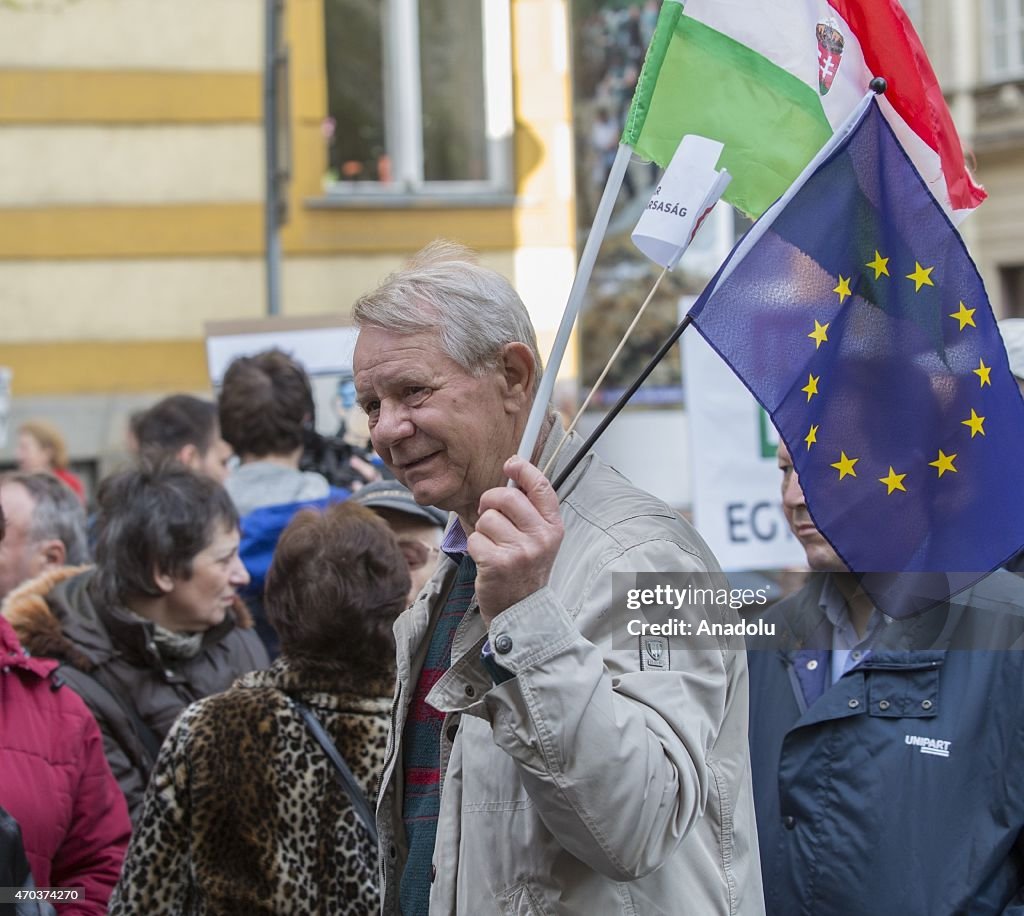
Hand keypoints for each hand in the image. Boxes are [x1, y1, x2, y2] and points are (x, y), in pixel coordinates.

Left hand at [468, 456, 564, 625]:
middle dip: (489, 502)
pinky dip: (475, 548)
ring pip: (487, 518)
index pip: (541, 487)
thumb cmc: (525, 569)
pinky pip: (475, 539)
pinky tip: (487, 561)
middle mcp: (541, 538)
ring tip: (493, 547)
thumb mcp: (539, 539)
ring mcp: (521, 551)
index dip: (524, 469)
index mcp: (553, 527)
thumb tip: (514, 472)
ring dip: (483, 531)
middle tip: (490, 516)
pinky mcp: (498, 564)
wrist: (521, 611)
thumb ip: (530, 510)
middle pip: (506, 497)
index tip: (511, 463)